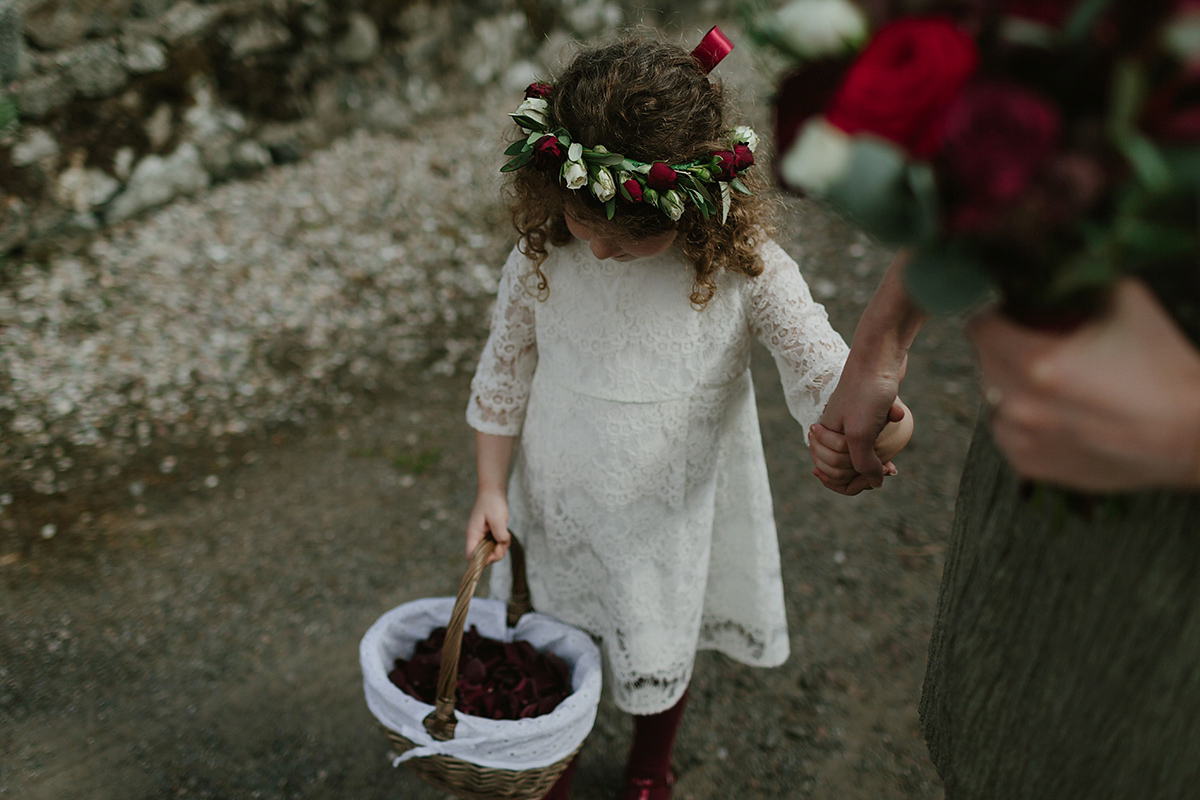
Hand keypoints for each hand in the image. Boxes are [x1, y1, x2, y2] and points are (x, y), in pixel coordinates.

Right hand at [465, 488, 511, 563]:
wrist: (493, 492)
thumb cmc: (492, 503)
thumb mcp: (497, 518)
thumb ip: (499, 534)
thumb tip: (502, 545)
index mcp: (473, 535)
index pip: (471, 556)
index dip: (482, 560)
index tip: (494, 552)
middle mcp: (476, 538)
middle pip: (484, 557)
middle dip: (496, 553)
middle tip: (504, 541)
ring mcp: (483, 537)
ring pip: (492, 552)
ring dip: (501, 547)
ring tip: (506, 535)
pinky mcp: (489, 535)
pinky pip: (496, 545)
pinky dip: (503, 542)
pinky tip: (506, 533)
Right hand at [815, 361, 908, 495]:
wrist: (879, 358)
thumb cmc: (866, 394)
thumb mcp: (860, 434)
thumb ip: (863, 463)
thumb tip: (875, 483)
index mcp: (823, 436)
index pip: (831, 474)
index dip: (852, 481)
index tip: (874, 475)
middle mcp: (832, 433)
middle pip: (843, 470)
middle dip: (864, 475)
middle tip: (886, 468)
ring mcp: (849, 426)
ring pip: (857, 461)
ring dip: (873, 466)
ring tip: (890, 467)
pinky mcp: (866, 419)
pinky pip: (869, 447)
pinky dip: (880, 456)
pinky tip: (891, 461)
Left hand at [968, 279, 1199, 490]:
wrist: (1190, 435)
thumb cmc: (1163, 372)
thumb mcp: (1126, 301)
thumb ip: (1079, 284)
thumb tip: (1054, 273)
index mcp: (1035, 361)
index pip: (979, 328)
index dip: (998, 316)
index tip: (1012, 316)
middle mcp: (1021, 403)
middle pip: (984, 361)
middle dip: (1006, 348)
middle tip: (1040, 345)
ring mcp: (1022, 438)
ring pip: (993, 398)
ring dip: (1012, 385)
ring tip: (1054, 383)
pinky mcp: (1030, 464)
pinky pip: (1007, 432)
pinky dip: (1023, 419)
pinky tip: (1057, 412)